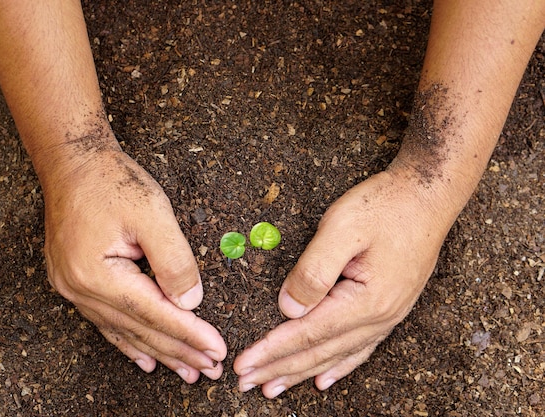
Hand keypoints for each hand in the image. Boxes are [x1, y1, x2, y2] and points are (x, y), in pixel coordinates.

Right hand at [42, 139, 225, 382]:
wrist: (71, 162)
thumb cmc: (111, 182)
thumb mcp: (152, 213)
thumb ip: (174, 261)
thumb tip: (191, 303)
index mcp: (97, 274)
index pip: (154, 314)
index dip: (189, 333)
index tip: (217, 349)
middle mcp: (79, 289)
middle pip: (139, 330)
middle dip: (179, 350)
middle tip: (211, 369)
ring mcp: (72, 288)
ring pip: (124, 331)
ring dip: (159, 352)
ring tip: (187, 371)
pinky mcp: (73, 282)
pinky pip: (106, 322)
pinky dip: (129, 342)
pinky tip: (145, 359)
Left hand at [234, 168, 454, 396]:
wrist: (429, 196)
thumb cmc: (386, 206)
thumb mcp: (343, 227)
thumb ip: (313, 270)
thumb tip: (288, 308)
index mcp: (366, 300)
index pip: (308, 333)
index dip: (272, 350)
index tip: (243, 365)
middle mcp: (379, 317)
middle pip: (319, 351)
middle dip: (279, 368)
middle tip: (246, 383)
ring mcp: (388, 316)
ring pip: (336, 355)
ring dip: (301, 373)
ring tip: (273, 389)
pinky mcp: (390, 308)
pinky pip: (360, 349)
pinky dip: (338, 367)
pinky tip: (324, 380)